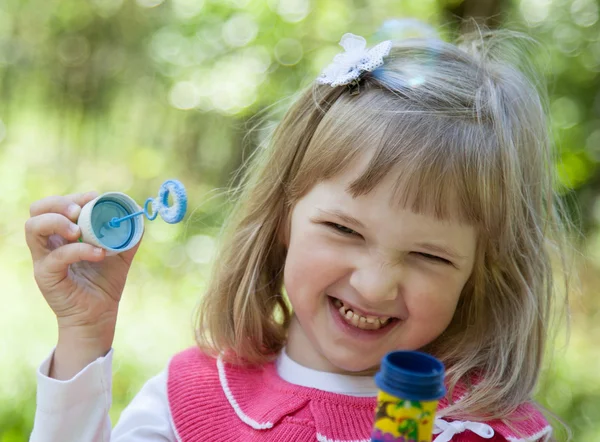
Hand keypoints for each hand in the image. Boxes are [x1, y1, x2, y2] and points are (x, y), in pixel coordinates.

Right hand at [25, 191, 142, 377]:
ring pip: (33, 227)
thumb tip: (138, 215)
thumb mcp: (121, 253)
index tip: (95, 197)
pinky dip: (78, 250)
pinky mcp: (45, 275)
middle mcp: (48, 242)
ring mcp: (43, 258)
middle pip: (36, 209)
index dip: (73, 196)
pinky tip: (98, 254)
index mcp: (63, 233)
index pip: (55, 204)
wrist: (100, 315)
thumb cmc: (105, 282)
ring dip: (58, 222)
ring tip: (79, 231)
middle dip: (59, 203)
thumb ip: (128, 234)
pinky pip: (56, 256)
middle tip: (80, 211)